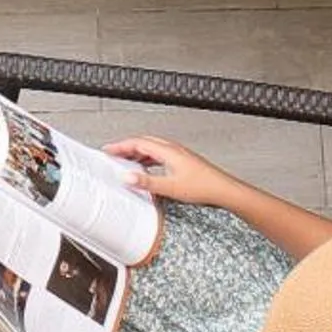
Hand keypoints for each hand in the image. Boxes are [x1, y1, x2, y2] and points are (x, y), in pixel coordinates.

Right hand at [103, 135, 243, 209]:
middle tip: (113, 153)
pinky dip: (147, 158)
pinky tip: (147, 167)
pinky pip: (159, 154)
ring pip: (152, 147)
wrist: (223, 189)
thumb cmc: (203, 186)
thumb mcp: (169, 187)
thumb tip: (127, 177)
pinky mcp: (182, 161)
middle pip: (144, 142)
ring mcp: (178, 154)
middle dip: (126, 146)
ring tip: (126, 160)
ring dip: (137, 152)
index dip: (120, 145)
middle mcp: (173, 149)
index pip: (138, 142)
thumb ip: (146, 182)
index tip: (108, 149)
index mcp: (168, 151)